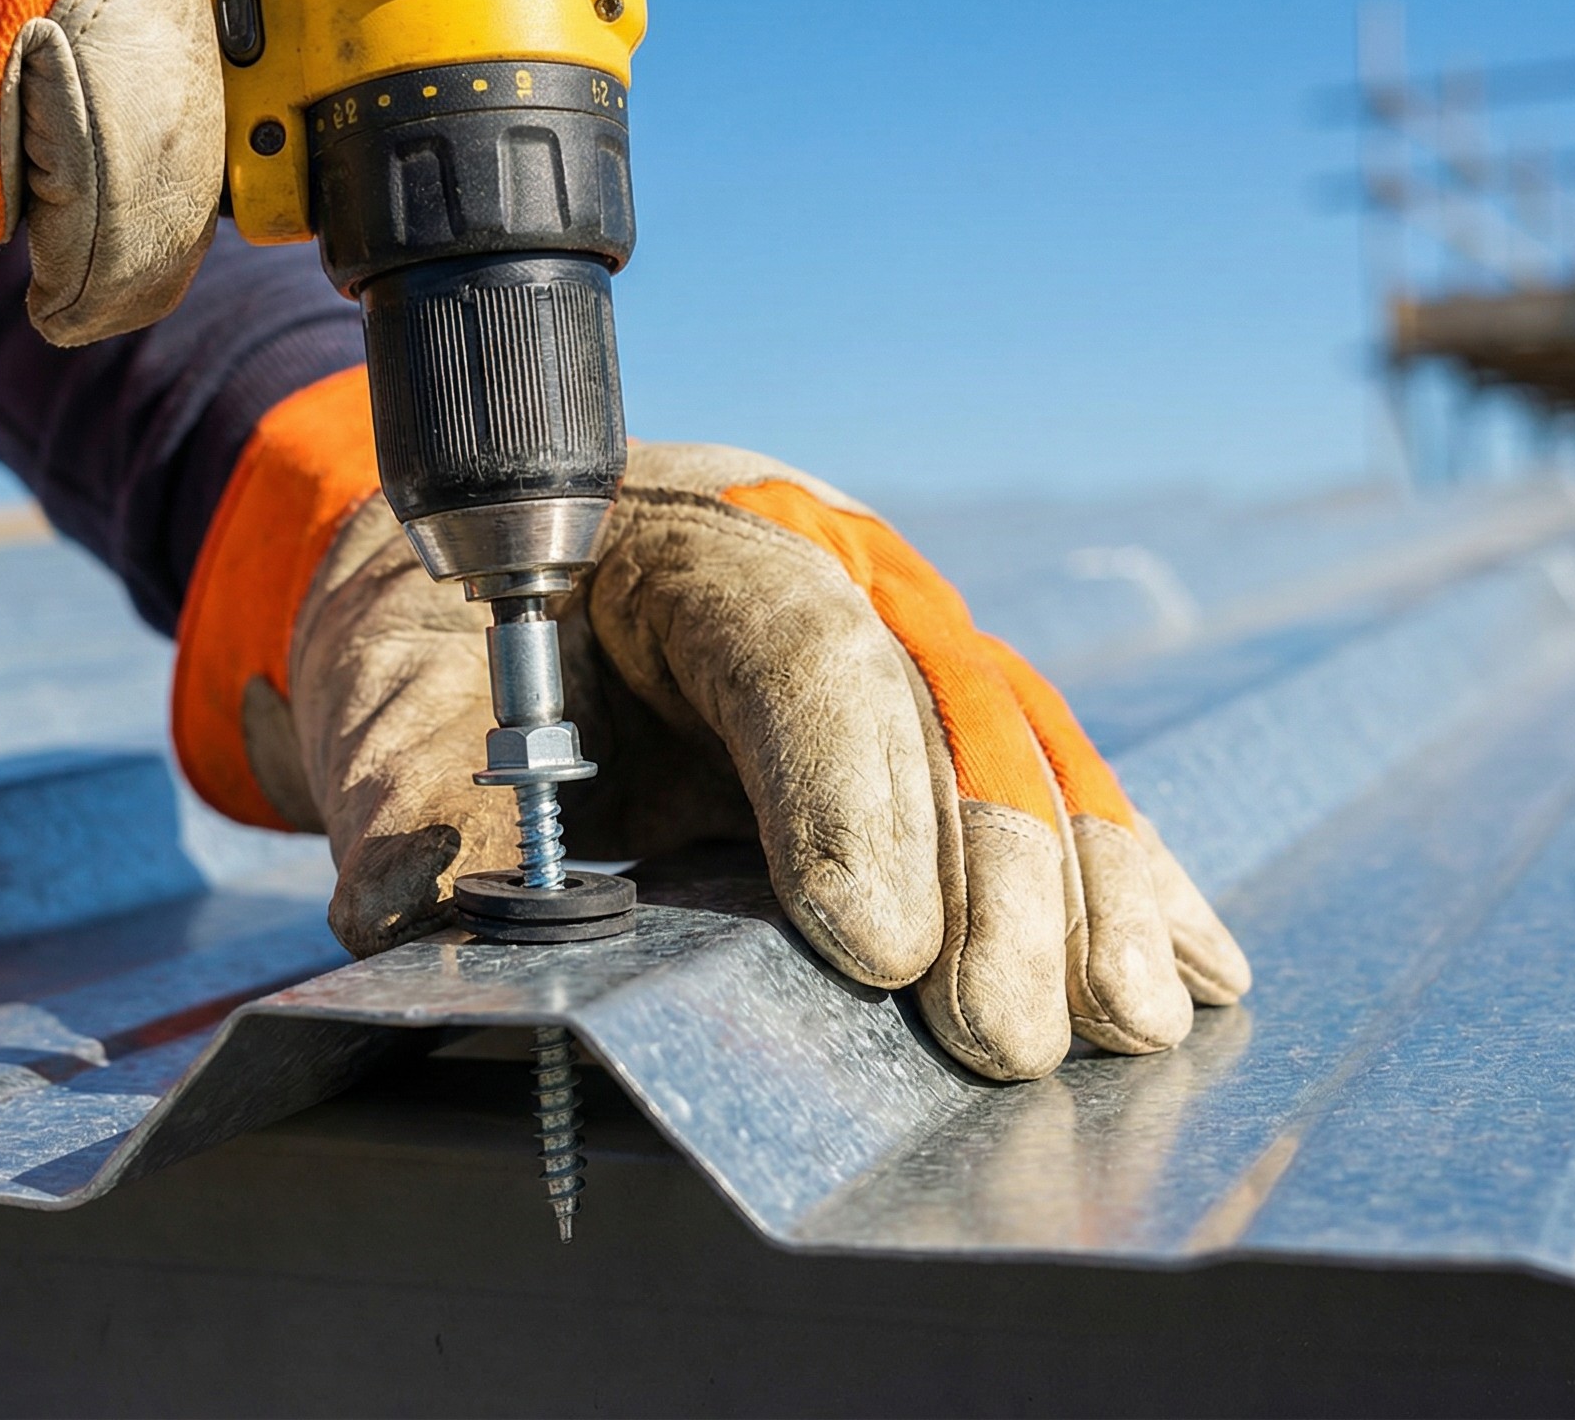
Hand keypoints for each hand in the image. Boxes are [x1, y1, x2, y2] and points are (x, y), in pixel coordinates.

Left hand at [187, 394, 1249, 1080]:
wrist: (455, 576)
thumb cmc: (432, 644)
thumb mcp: (389, 713)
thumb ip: (412, 819)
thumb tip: (422, 935)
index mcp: (690, 537)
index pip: (802, 649)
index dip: (851, 797)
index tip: (873, 946)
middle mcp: (826, 562)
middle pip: (943, 703)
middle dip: (995, 879)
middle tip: (1003, 1037)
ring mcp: (900, 622)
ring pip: (1020, 742)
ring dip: (1085, 890)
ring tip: (1126, 1025)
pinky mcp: (930, 705)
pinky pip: (1041, 779)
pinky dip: (1124, 875)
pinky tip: (1186, 970)